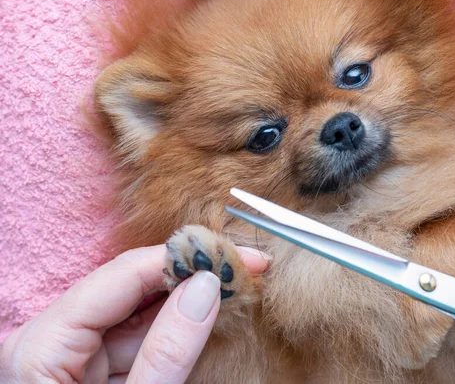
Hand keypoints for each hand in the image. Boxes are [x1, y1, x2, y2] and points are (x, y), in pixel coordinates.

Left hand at [0, 244, 269, 382]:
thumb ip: (167, 350)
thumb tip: (206, 286)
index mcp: (43, 345)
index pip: (121, 276)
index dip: (181, 257)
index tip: (232, 253)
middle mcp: (51, 339)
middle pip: (129, 287)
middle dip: (188, 274)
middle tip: (242, 265)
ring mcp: (71, 354)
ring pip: (137, 311)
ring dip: (187, 298)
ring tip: (233, 283)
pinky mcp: (90, 370)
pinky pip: (136, 337)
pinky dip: (173, 327)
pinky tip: (205, 311)